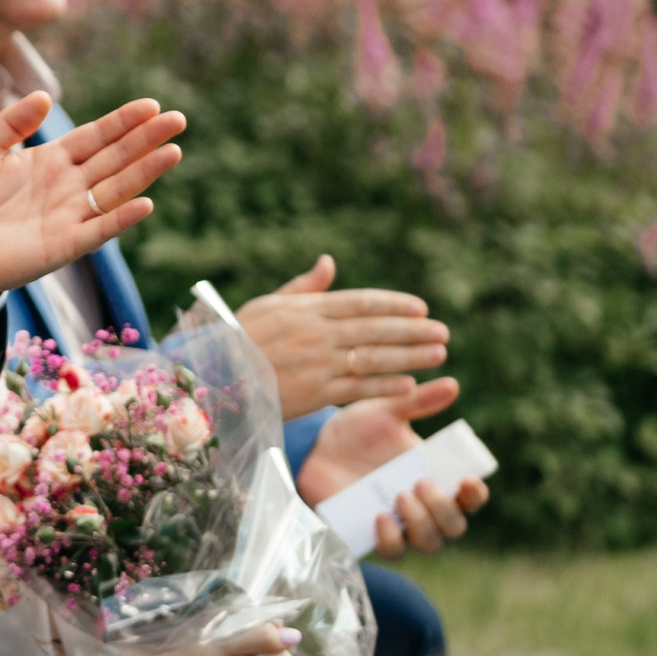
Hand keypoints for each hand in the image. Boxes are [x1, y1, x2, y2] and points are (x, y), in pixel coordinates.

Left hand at [0, 96, 186, 312]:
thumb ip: (11, 123)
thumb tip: (43, 94)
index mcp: (50, 162)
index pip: (95, 137)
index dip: (123, 121)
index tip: (152, 105)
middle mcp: (66, 187)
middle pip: (114, 159)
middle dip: (145, 139)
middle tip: (178, 119)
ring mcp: (67, 216)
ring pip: (114, 190)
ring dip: (144, 172)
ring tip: (173, 151)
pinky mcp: (60, 246)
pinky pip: (96, 230)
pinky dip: (120, 219)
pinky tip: (144, 204)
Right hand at [237, 255, 449, 415]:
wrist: (213, 376)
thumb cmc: (237, 337)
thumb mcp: (268, 304)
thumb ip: (304, 286)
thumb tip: (328, 262)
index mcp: (306, 309)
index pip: (361, 302)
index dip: (394, 305)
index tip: (421, 308)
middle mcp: (316, 334)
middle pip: (375, 329)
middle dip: (413, 331)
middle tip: (443, 332)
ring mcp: (317, 364)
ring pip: (374, 358)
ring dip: (410, 356)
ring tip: (437, 354)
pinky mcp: (314, 393)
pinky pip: (357, 388)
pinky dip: (385, 385)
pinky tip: (409, 383)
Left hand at [292, 377, 489, 555]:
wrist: (315, 448)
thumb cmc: (358, 431)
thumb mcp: (386, 412)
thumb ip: (417, 402)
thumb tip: (451, 385)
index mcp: (436, 479)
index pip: (469, 498)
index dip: (475, 495)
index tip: (468, 481)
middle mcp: (423, 507)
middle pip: (454, 526)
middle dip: (443, 509)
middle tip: (419, 483)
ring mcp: (400, 524)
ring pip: (429, 543)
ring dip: (423, 524)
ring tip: (400, 496)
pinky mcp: (371, 535)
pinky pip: (392, 551)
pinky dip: (391, 538)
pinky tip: (380, 516)